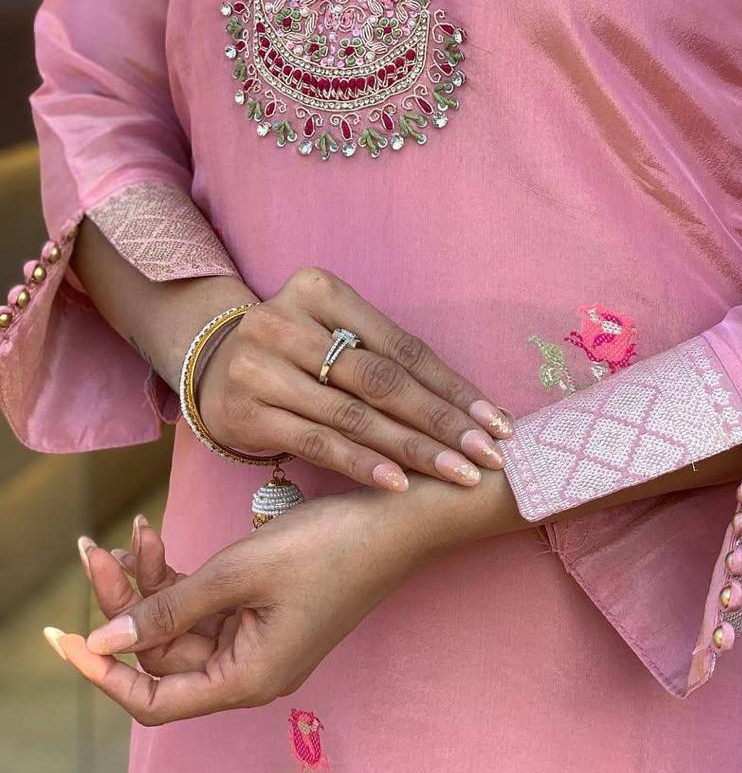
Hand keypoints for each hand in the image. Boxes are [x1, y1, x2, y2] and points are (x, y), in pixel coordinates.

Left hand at [51, 481, 522, 724]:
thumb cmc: (334, 543)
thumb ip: (172, 606)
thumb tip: (105, 640)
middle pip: (164, 651)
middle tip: (94, 548)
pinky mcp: (267, 605)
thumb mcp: (245, 568)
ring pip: (182, 621)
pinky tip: (156, 536)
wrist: (404, 513)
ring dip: (151, 580)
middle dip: (126, 601)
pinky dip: (181, 573)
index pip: (154, 696)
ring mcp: (260, 635)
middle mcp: (251, 665)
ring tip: (127, 532)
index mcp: (249, 675)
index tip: (65, 634)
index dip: (105, 671)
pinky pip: (207, 600)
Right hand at [197, 267, 512, 490]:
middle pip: (382, 380)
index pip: (401, 346)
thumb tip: (474, 407)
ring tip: (457, 474)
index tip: (496, 421)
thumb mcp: (336, 333)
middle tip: (488, 454)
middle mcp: (286, 321)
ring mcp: (261, 367)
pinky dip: (363, 464)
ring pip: (354, 416)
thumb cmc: (299, 352)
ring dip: (412, 450)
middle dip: (442, 422)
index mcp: (320, 289)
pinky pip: (318, 442)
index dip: (452, 386)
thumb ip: (388, 359)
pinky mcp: (248, 412)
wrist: (214, 367)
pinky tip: (399, 482)